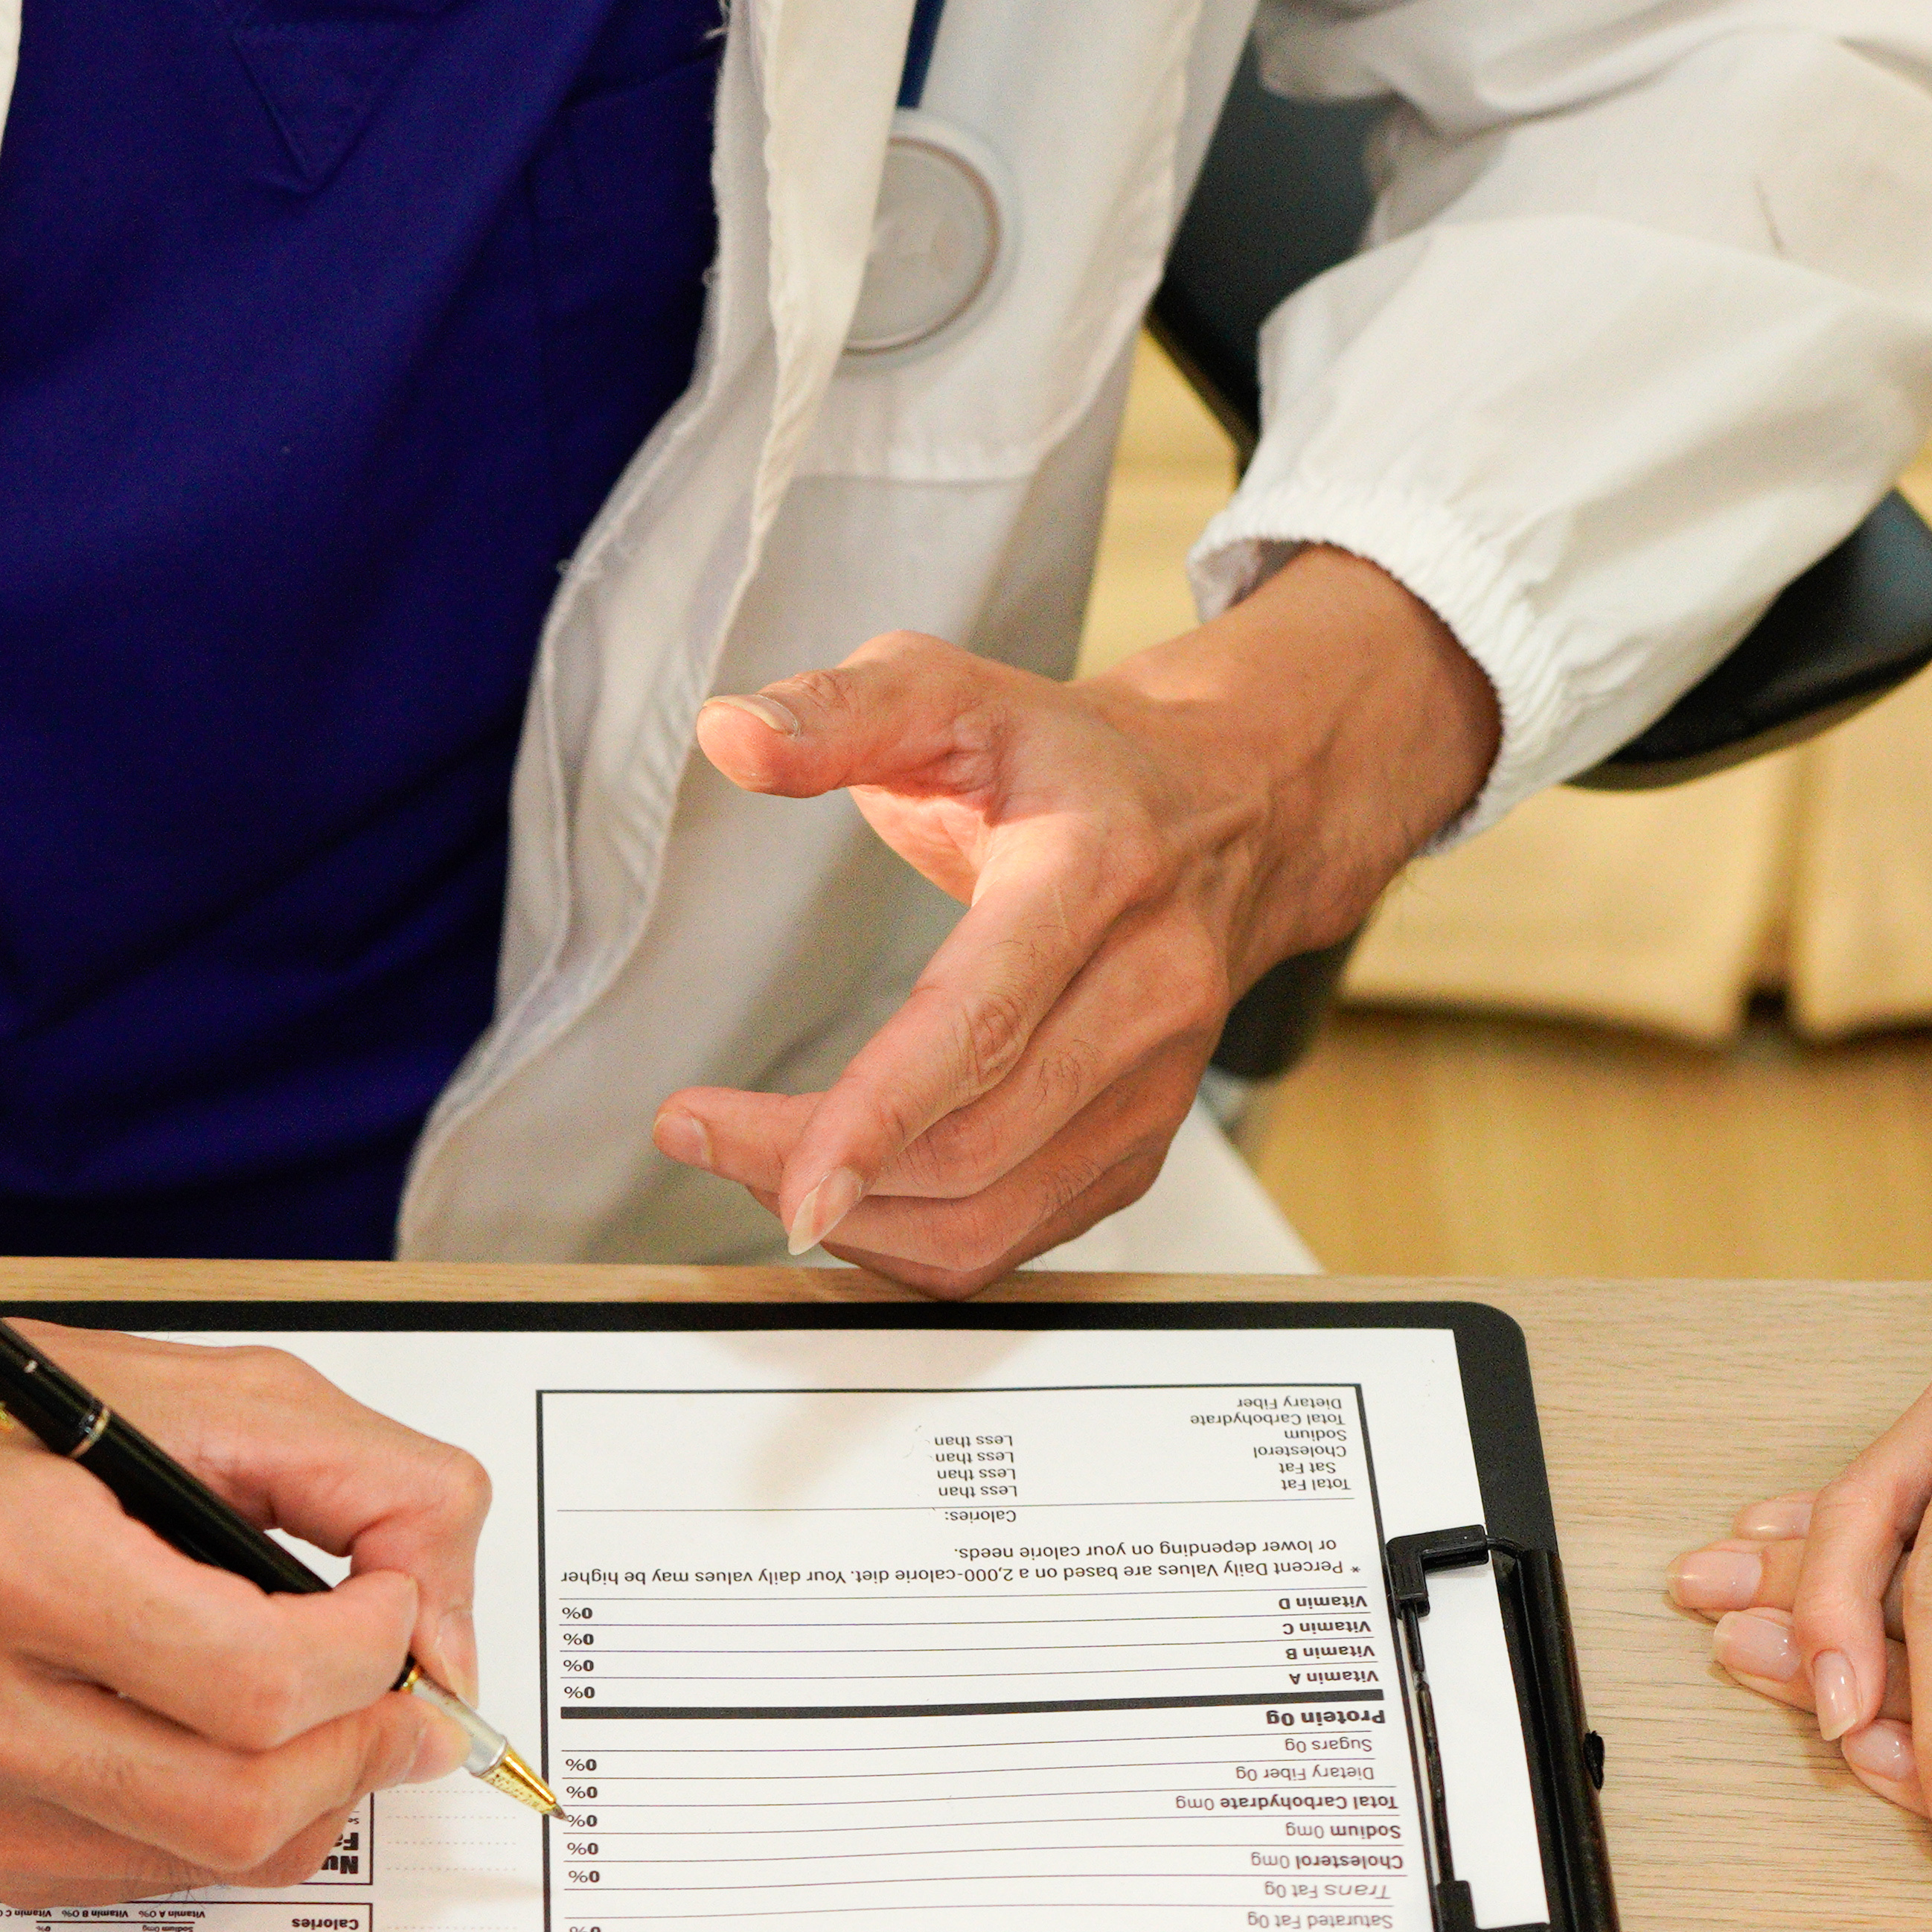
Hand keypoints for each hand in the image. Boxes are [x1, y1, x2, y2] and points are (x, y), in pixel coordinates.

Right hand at [0, 1171, 487, 1904]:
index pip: (251, 1679)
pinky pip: (162, 1880)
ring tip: (328, 1709)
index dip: (372, 1655)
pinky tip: (224, 1740)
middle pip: (241, 1800)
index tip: (391, 1607)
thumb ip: (371, 1487)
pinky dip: (235, 1821)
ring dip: (317, 1793)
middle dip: (365, 1748)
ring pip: (217, 1859)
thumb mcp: (203, 1393)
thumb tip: (449, 1645)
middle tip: (408, 1695)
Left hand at [651, 553, 1495, 1293]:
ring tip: (760, 1164)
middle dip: (818, 1166)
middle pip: (973, 1145)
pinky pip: (1015, 1240)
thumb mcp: (951, 692)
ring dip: (857, 1220)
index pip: (983, 1022)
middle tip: (700, 1134)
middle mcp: (1151, 988)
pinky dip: (910, 1238)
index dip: (876, 1115)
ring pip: (990, 1218)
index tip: (767, 1169)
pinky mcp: (1143, 1145)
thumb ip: (838, 711)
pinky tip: (848, 1189)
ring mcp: (1159, 1082)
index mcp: (1097, 868)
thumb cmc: (1070, 758)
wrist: (1232, 808)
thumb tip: (733, 734)